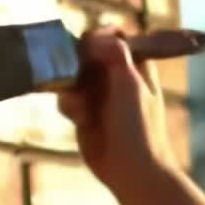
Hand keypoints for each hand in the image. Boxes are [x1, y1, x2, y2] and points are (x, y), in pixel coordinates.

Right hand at [57, 28, 178, 199]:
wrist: (132, 169)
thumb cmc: (138, 124)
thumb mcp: (130, 82)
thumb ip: (113, 53)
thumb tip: (93, 36)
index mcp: (134, 63)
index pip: (112, 35)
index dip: (97, 39)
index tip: (89, 49)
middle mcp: (115, 74)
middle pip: (85, 53)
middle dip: (77, 65)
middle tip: (77, 78)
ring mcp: (98, 93)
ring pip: (71, 75)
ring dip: (72, 90)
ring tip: (83, 109)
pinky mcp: (83, 112)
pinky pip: (66, 98)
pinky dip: (70, 107)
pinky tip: (81, 121)